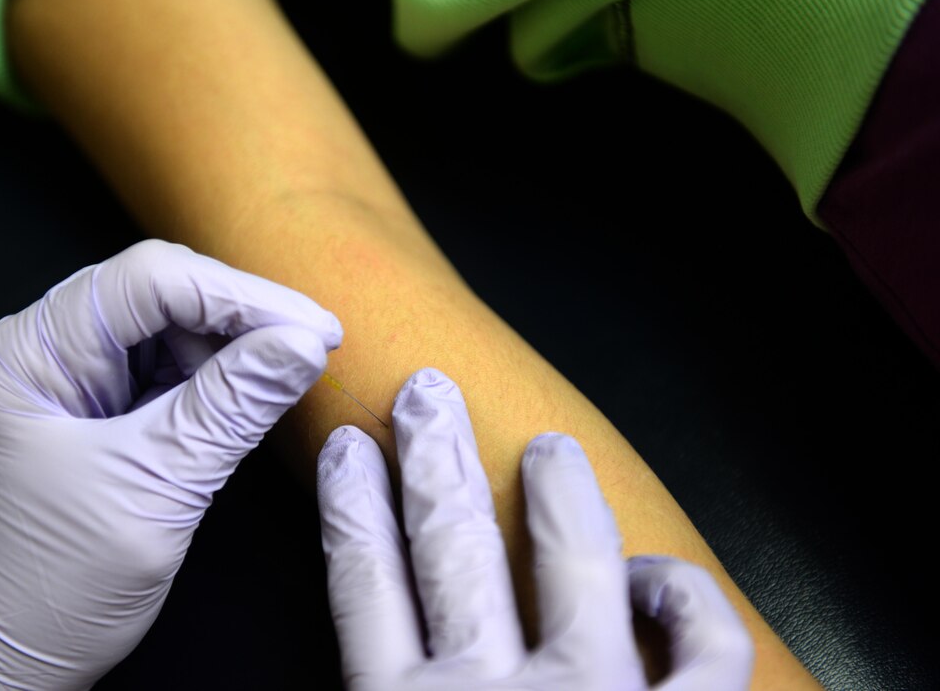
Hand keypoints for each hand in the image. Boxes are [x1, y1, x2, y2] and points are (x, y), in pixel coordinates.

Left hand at [0, 239, 341, 689]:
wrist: (3, 660)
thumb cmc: (48, 589)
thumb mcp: (154, 491)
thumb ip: (232, 407)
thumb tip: (303, 343)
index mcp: (27, 357)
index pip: (147, 283)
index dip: (241, 297)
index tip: (313, 328)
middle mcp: (40, 352)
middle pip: (158, 292)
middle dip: (241, 315)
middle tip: (313, 344)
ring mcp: (66, 380)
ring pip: (166, 326)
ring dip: (231, 346)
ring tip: (283, 375)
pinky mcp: (93, 409)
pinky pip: (164, 368)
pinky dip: (214, 377)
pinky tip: (249, 391)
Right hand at [317, 369, 753, 689]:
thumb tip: (374, 655)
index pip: (363, 589)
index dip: (352, 509)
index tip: (349, 452)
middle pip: (452, 547)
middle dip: (439, 458)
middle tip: (432, 394)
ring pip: (570, 564)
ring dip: (556, 490)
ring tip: (550, 442)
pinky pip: (699, 646)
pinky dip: (681, 597)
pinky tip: (655, 573)